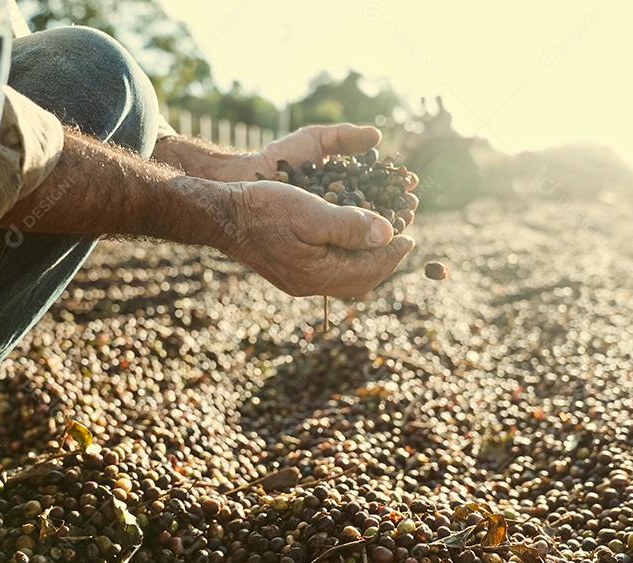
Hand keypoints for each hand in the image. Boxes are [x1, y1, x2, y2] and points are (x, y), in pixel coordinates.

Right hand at [217, 181, 414, 296]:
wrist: (222, 214)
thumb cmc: (264, 207)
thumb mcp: (312, 211)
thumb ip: (351, 225)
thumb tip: (388, 235)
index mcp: (318, 275)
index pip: (369, 270)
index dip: (393, 253)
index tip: (410, 236)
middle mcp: (309, 285)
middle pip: (360, 280)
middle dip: (384, 260)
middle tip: (402, 240)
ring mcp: (297, 282)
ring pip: (345, 278)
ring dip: (366, 260)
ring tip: (381, 240)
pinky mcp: (289, 273)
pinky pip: (328, 273)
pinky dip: (346, 258)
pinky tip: (349, 242)